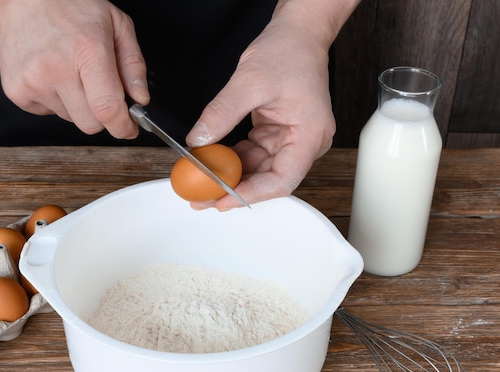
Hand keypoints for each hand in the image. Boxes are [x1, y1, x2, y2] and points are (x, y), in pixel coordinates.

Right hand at [0, 0, 149, 137]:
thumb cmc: (69, 6)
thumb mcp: (116, 23)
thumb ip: (133, 64)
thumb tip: (140, 98)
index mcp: (87, 50)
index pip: (107, 108)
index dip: (123, 126)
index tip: (129, 128)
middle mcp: (57, 69)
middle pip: (90, 124)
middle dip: (101, 115)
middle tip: (99, 91)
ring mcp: (33, 82)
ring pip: (70, 119)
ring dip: (76, 104)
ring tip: (69, 72)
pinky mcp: (16, 91)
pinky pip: (48, 113)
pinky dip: (55, 100)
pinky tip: (52, 75)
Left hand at [185, 0, 358, 209]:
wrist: (298, 34)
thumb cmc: (289, 51)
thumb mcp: (249, 81)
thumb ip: (222, 114)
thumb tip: (199, 140)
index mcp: (310, 134)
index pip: (282, 179)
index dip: (251, 194)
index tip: (223, 199)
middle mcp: (304, 142)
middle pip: (269, 179)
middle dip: (234, 189)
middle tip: (202, 196)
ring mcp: (290, 140)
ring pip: (258, 170)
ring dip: (230, 176)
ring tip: (201, 181)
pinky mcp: (277, 135)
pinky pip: (253, 155)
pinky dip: (232, 159)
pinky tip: (212, 161)